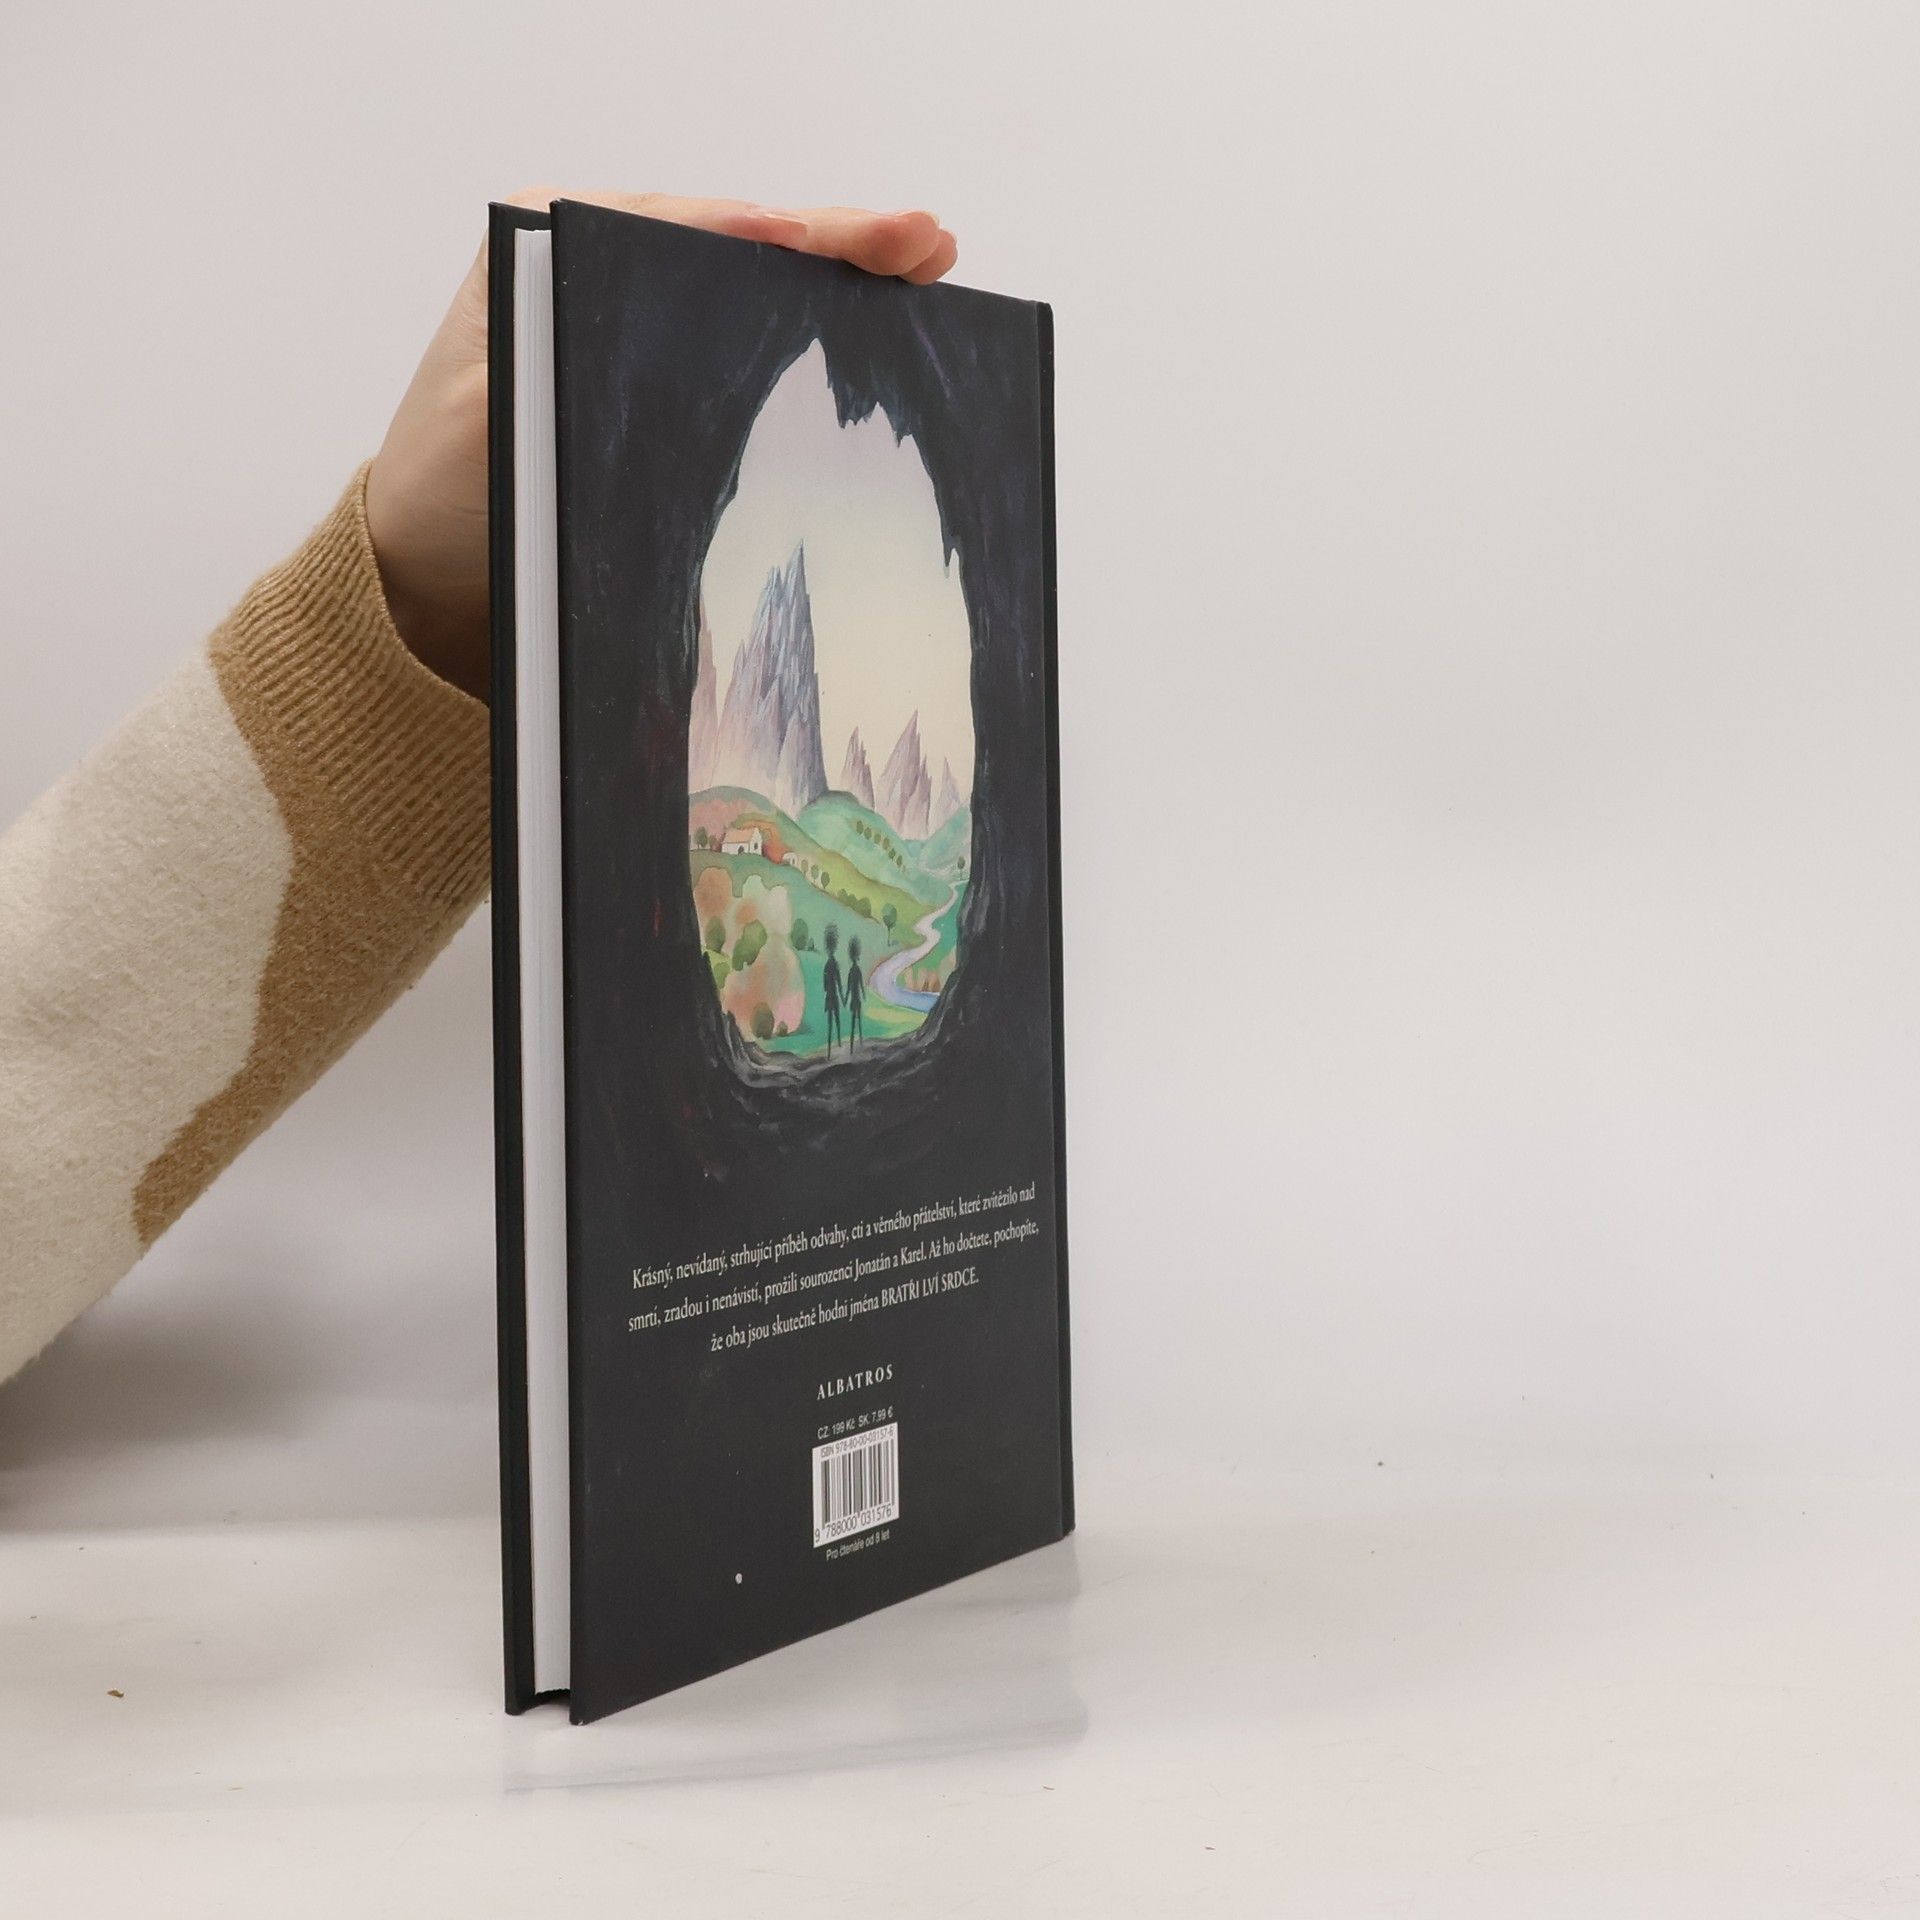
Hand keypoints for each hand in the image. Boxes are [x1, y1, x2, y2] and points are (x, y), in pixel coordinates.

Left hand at [365, 190, 958, 701]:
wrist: (427, 580)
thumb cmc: (448, 501)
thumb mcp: (495, 418)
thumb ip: (565, 358)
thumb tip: (669, 342)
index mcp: (547, 246)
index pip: (687, 226)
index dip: (779, 233)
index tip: (848, 241)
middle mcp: (594, 261)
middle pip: (737, 241)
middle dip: (835, 241)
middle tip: (925, 243)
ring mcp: (633, 315)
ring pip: (752, 283)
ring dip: (839, 278)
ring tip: (923, 262)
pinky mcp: (659, 376)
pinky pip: (746, 338)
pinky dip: (813, 332)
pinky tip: (875, 324)